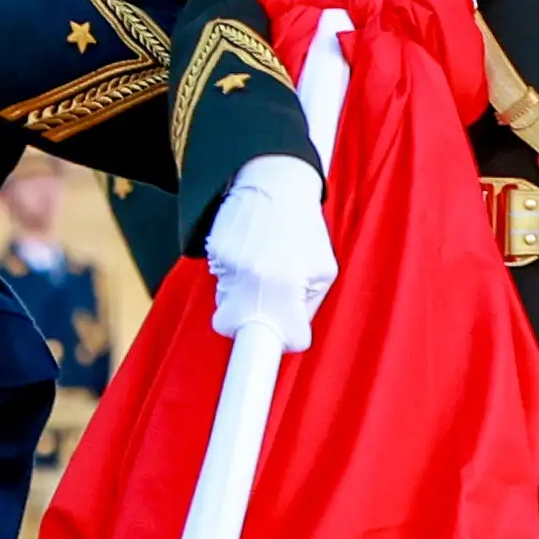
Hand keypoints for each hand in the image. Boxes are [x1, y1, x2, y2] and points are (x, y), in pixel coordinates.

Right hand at [201, 155, 334, 349]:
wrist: (273, 182)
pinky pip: (220, 282)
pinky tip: (247, 255)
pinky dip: (232, 276)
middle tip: (265, 305)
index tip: (273, 356)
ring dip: (241, 298)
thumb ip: (308, 306)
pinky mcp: (215, 254)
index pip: (284, 339)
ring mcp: (232, 266)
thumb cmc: (303, 228)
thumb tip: (289, 335)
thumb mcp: (323, 269)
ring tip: (261, 268)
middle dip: (252, 323)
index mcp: (289, 287)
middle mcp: (257, 280)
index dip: (283, 344)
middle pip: (237, 328)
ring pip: (226, 307)